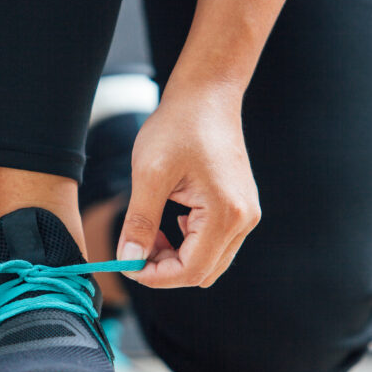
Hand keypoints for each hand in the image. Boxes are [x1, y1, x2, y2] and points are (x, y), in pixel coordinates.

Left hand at [117, 88, 260, 287]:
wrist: (207, 96)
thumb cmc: (178, 127)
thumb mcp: (149, 175)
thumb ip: (140, 222)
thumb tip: (128, 260)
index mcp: (226, 214)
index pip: (191, 270)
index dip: (155, 276)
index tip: (126, 265)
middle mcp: (244, 220)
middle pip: (202, 272)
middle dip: (164, 269)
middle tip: (134, 249)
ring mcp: (246, 215)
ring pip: (209, 261)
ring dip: (176, 257)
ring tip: (148, 232)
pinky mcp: (241, 209)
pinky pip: (215, 244)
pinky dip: (188, 244)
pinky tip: (168, 222)